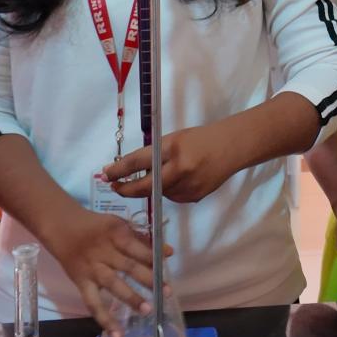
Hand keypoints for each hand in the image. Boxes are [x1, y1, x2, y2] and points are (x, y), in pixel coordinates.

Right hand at [49, 207, 173, 336]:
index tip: (167, 263)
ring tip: (147, 310)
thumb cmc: (96, 227)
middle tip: (166, 292)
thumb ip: (142, 239)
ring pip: (113, 284)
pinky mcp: (81, 283)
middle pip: (128, 266)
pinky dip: (104, 319)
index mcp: (115, 234)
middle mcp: (103, 252)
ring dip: (131, 298)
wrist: (61, 227)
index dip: (152, 256)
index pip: (136, 247)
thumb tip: (168, 253)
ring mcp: (92, 269)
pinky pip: (93, 303)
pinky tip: (117, 335)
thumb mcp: (118, 225)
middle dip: (148, 279)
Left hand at [104, 123, 244, 203]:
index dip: (118, 170)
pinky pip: (172, 197)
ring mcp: (187, 187)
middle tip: (114, 186)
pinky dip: (169, 190)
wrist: (231, 148)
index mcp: (171, 149)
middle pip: (143, 187)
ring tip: (166, 173)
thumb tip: (129, 169)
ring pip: (158, 193)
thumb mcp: (174, 139)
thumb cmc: (200, 138)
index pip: (137, 162)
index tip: (104, 174)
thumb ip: (154, 154)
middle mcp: (178, 170)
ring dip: (153, 187)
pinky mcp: (193, 198)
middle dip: (125, 189)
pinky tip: (181, 179)